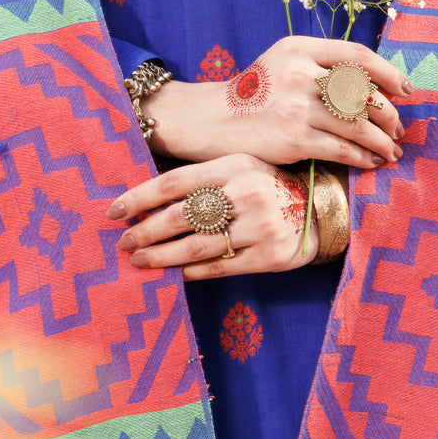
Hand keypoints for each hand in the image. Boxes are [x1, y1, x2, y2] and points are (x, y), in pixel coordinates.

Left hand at [106, 155, 320, 280]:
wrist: (323, 209)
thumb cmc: (270, 185)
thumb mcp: (242, 167)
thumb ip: (203, 178)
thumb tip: (148, 198)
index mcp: (234, 165)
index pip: (173, 183)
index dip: (139, 198)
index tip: (114, 212)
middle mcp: (246, 193)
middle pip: (180, 217)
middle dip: (144, 232)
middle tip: (123, 243)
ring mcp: (259, 227)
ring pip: (194, 247)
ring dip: (160, 256)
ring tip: (140, 261)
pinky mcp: (268, 257)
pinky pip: (218, 267)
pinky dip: (190, 272)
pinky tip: (174, 273)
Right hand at [143, 36, 410, 170]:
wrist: (210, 120)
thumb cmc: (252, 95)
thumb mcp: (282, 63)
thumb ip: (319, 65)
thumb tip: (371, 86)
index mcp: (300, 48)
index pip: (358, 56)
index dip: (389, 74)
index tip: (405, 91)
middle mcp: (300, 73)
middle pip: (364, 93)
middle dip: (389, 115)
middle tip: (398, 129)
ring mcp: (297, 107)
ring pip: (358, 125)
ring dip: (382, 142)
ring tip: (391, 151)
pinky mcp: (294, 139)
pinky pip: (342, 150)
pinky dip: (362, 158)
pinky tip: (371, 162)